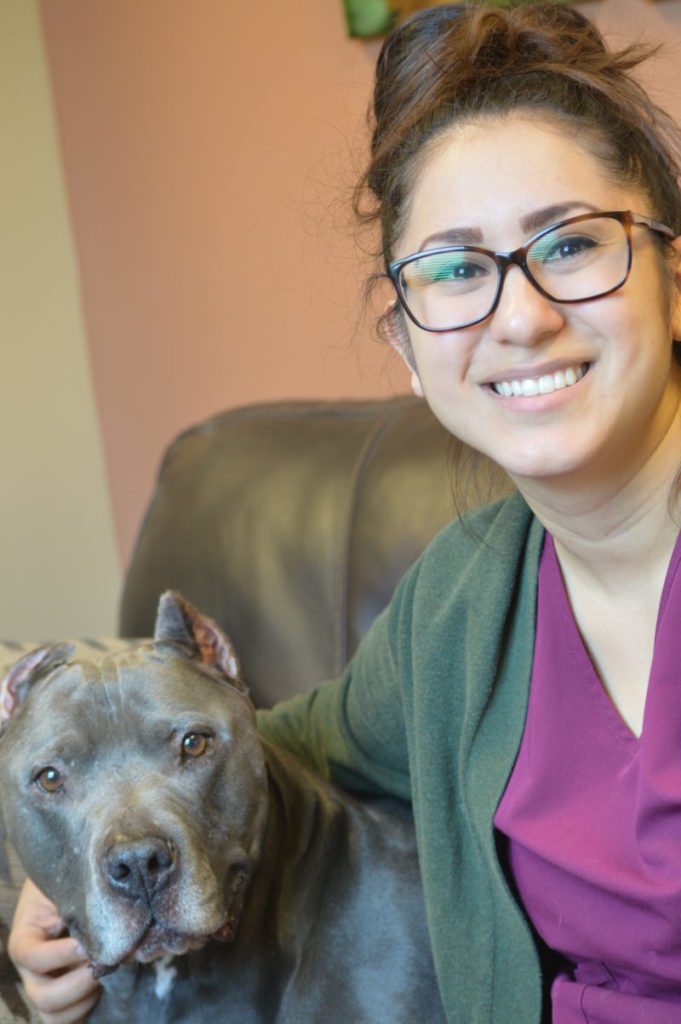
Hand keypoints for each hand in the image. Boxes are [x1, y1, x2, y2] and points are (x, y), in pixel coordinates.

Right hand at [8, 878, 100, 1023]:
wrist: (75, 890)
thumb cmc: (70, 884)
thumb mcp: (67, 887)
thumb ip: (77, 902)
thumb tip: (109, 919)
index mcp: (25, 939)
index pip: (30, 957)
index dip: (59, 955)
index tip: (85, 945)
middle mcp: (31, 970)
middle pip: (42, 997)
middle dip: (77, 985)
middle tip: (104, 965)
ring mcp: (46, 987)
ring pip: (54, 1015)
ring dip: (84, 999)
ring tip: (105, 973)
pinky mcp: (64, 998)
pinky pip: (70, 1019)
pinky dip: (87, 1009)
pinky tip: (106, 986)